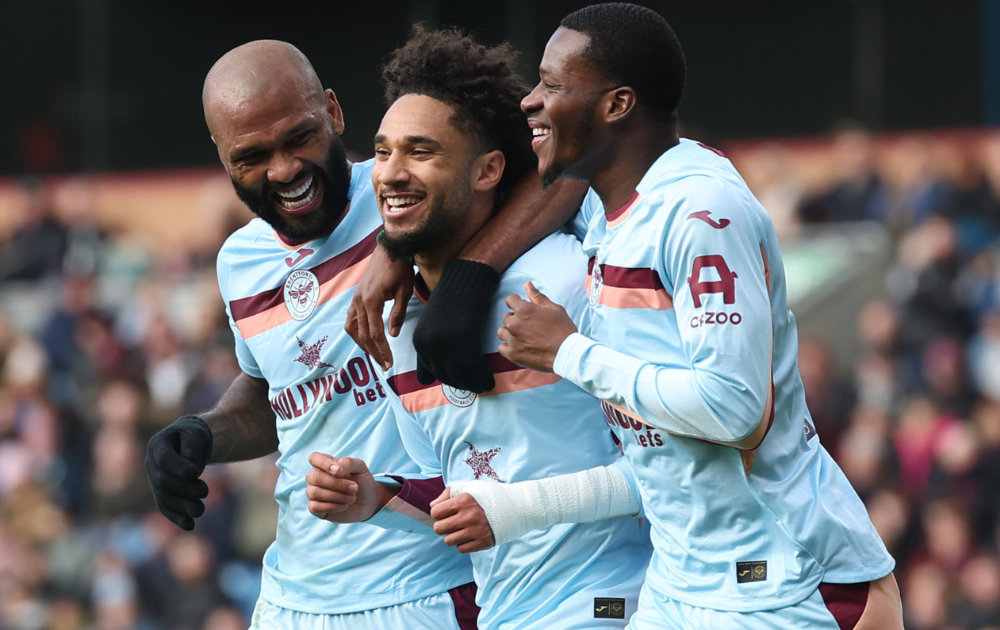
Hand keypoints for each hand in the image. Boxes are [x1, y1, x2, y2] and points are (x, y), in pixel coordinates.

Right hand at [145, 415, 212, 530]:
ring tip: (200, 509)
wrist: (188, 442)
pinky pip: (165, 507)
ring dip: (183, 506)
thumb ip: (192, 449)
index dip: (178, 468)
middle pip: (164, 482)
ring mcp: (154, 479)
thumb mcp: (196, 435)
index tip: (195, 474)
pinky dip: (177, 517)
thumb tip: (191, 472)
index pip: (165, 459)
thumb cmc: (193, 436)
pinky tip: (190, 525)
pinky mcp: (161, 493)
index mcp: (158, 445)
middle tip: (205, 491)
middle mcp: (151, 463)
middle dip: (185, 489)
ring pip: (164, 497)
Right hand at [306, 453, 384, 522]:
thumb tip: (336, 470)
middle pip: (315, 478)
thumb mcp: (360, 468)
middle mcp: (314, 477)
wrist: (368, 502)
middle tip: (355, 488)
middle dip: (338, 484)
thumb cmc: (361, 482)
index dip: (325, 464)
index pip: (314, 458)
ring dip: (338, 496)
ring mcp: (312, 492)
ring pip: (315, 493)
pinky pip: (315, 507)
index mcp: (324, 463)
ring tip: (352, 498)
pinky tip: (344, 505)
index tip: (340, 471)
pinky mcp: (314, 508)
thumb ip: (348, 463)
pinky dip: (332, 507)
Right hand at [346, 245, 413, 369]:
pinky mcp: (355, 297)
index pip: (375, 333)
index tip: (390, 363)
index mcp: (371, 301)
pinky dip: (356, 332)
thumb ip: (398, 314)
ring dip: (362, 344)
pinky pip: (351, 319)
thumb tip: (393, 335)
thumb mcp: (404, 292)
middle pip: (362, 334)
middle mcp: (359, 302)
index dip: (382, 350)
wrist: (389, 249)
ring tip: (374, 355)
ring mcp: (355, 299)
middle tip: (384, 365)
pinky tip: (364, 339)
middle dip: (374, 352)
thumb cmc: (399, 269)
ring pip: (353, 329)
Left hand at [413, 259, 500, 392]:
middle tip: (472, 385)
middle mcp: (429, 348)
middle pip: (444, 377)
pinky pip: (476, 371)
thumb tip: (436, 362)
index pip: (426, 374)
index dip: (443, 378)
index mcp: (419, 342)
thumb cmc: (452, 299)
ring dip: (472, 385)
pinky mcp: (466, 347)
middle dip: (459, 384)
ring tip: (482, 385)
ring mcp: (447, 349)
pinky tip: (490, 381)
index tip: (455, 380)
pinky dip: (483, 378)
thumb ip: (431, 342)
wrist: (465, 282)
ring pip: (460, 378)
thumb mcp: (431, 323)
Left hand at [429, 488, 495, 552]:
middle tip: (452, 521)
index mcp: (464, 501)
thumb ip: (448, 494)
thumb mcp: (469, 488)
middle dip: (443, 525)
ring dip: (452, 535)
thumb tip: (432, 506)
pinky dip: (463, 543)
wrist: (514, 507)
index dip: (438, 512)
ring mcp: (476, 531)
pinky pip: (461, 549)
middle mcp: (469, 517)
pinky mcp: (483, 543)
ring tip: (462, 528)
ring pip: (448, 541)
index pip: (435, 512)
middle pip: (438, 528)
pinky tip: (470, 535)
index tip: (446, 512)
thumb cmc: (487, 496)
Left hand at [498, 282, 576, 371]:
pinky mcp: (513, 354)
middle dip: (516, 319)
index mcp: (523, 310)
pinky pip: (502, 348)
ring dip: (510, 332)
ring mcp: (512, 340)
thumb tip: (527, 284)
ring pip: (502, 332)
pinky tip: (519, 346)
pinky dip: (508, 347)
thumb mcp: (554, 309)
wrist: (567, 354)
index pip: (510, 299)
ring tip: (523, 337)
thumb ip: (537, 297)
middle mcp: (514, 324)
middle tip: (529, 326)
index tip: (524, 309)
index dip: (517, 302)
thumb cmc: (563, 330)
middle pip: (506, 317)